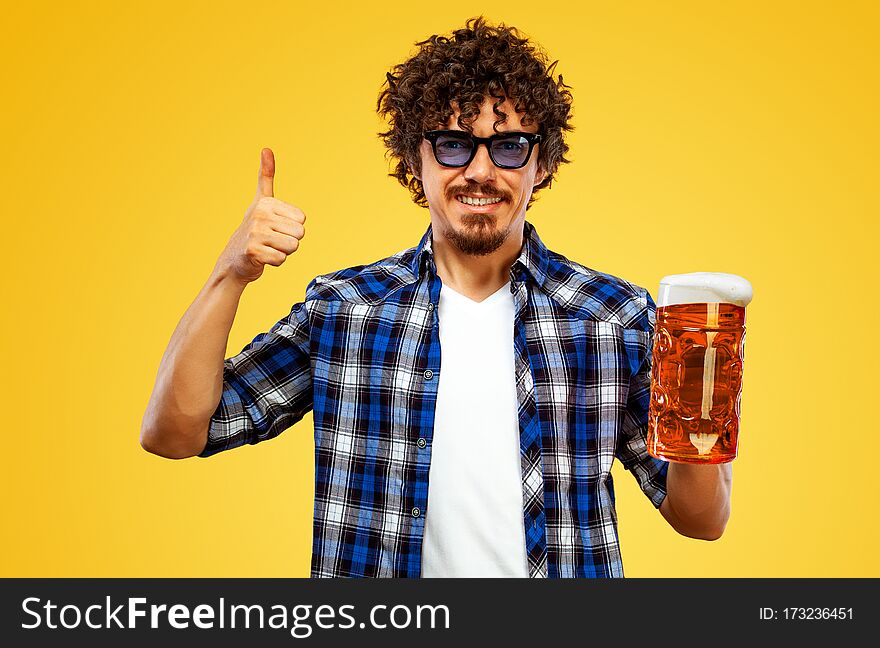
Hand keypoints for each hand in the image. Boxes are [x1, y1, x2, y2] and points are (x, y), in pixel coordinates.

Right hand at [215, 148, 305, 284]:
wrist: (234, 259)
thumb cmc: (254, 229)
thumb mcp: (260, 201)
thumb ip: (266, 177)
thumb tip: (266, 148)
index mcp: (266, 203)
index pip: (302, 219)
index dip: (292, 227)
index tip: (275, 227)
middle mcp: (260, 215)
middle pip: (300, 233)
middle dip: (288, 241)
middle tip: (271, 240)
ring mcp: (255, 233)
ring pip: (293, 246)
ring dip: (283, 251)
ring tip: (268, 248)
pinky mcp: (253, 252)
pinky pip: (282, 259)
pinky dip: (275, 262)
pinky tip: (263, 258)